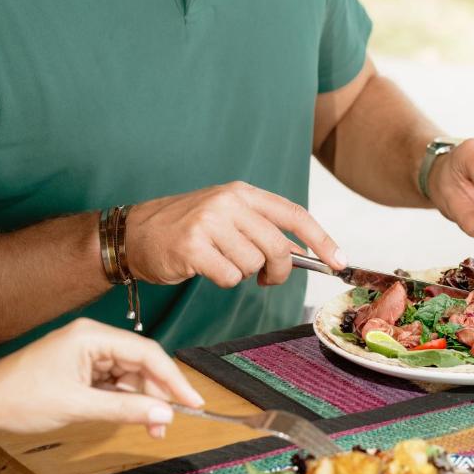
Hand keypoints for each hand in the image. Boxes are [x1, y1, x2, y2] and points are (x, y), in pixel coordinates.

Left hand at [0, 318, 202, 439]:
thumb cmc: (19, 398)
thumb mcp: (79, 406)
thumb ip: (126, 410)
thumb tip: (165, 415)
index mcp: (91, 336)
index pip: (147, 353)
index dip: (174, 379)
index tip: (192, 401)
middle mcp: (93, 339)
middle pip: (142, 364)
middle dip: (158, 395)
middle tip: (166, 424)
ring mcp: (88, 354)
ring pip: (132, 376)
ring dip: (143, 402)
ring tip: (149, 428)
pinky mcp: (83, 369)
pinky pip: (117, 383)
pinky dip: (127, 402)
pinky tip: (132, 417)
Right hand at [124, 181, 347, 288]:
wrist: (134, 234)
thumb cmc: (186, 229)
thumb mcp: (228, 218)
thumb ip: (264, 231)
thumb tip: (305, 255)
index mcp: (243, 193)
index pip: (294, 215)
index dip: (322, 240)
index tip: (339, 261)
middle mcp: (228, 203)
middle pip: (278, 247)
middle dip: (279, 271)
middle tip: (268, 279)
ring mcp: (209, 223)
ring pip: (253, 265)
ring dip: (243, 274)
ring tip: (220, 262)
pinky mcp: (193, 247)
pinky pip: (230, 277)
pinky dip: (223, 280)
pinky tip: (205, 268)